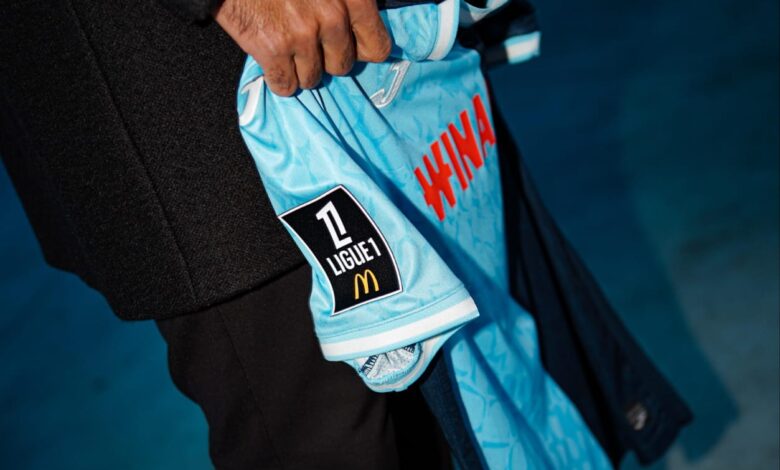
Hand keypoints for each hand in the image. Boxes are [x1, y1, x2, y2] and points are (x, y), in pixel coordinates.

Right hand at [214, 0, 391, 95]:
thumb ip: (346, 3)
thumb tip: (356, 31)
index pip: (377, 47)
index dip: (361, 50)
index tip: (351, 48)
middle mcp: (334, 16)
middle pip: (342, 66)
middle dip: (326, 58)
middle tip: (309, 40)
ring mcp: (303, 35)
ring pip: (313, 79)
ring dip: (300, 69)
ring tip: (287, 45)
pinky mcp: (274, 49)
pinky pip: (286, 86)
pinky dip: (278, 78)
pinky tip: (272, 59)